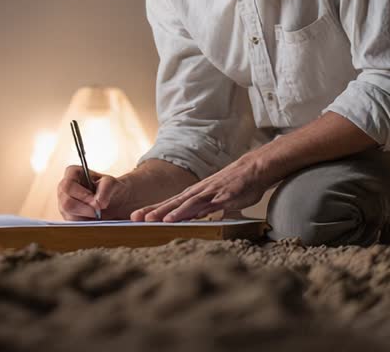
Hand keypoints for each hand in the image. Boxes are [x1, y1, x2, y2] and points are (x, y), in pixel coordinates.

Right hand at [57, 165, 131, 219]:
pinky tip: (94, 219)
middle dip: (85, 209)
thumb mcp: (112, 183)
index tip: (96, 201)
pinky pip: (73, 224)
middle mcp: (64, 188)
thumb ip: (105, 188)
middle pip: (66, 203)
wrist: (116, 200)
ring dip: (86, 217)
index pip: (68, 186)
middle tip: (98, 211)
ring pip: (69, 216)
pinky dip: (86, 224)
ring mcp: (63, 204)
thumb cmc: (110, 188)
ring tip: (98, 214)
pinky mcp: (68, 217)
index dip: (82, 196)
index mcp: (72, 174)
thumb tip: (97, 203)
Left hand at [130, 157, 267, 221]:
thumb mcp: (219, 200)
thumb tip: (198, 220)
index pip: (171, 203)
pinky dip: (184, 213)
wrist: (256, 169)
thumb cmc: (238, 185)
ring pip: (181, 204)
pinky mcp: (218, 198)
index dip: (155, 209)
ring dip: (164, 212)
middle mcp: (198, 192)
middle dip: (152, 210)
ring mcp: (208, 194)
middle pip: (171, 203)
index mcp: (197, 194)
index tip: (138, 217)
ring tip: (148, 219)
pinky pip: (199, 207)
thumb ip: (207, 209)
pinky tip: (174, 219)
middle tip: (133, 218)